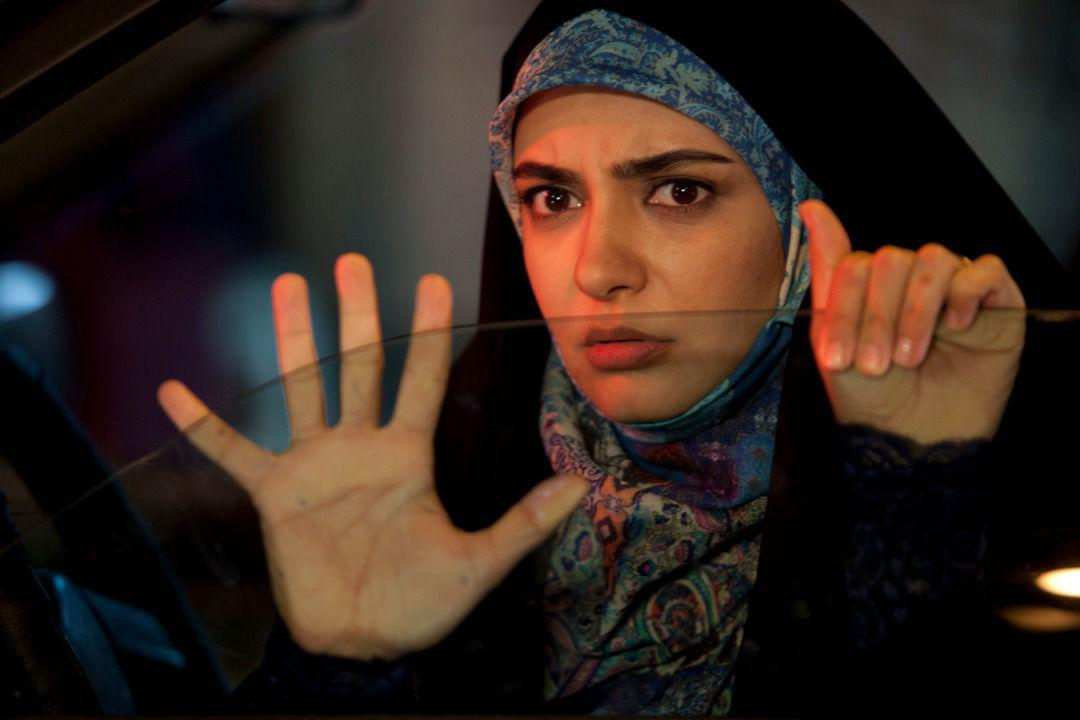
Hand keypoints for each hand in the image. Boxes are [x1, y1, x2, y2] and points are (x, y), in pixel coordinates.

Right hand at [158, 254, 587, 660]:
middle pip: (359, 366)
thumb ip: (524, 523)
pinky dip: (204, 425)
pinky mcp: (272, 494)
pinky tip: (173, 391)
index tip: (433, 282)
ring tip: (287, 286)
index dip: (428, 333)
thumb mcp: (479, 564)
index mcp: (408, 455)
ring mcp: (314, 465)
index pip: (422, 380)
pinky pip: (232, 452)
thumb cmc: (419, 604)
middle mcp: (360, 447)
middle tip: (352, 262)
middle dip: (357, 314)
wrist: (361, 644)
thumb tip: (581, 485)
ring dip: (292, 340)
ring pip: (302, 388)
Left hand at [803, 200, 1025, 443]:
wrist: (914, 442)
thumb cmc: (872, 398)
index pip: (855, 265)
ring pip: (934, 260)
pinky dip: (966, 291)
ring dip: (916, 310)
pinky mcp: (995, 303)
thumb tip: (811, 206)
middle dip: (878, 315)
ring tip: (910, 356)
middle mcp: (911, 283)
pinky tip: (955, 324)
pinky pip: (986, 270)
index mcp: (871, 289)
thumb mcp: (834, 341)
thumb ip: (827, 273)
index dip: (846, 308)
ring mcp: (953, 290)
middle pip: (892, 260)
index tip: (840, 359)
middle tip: (878, 364)